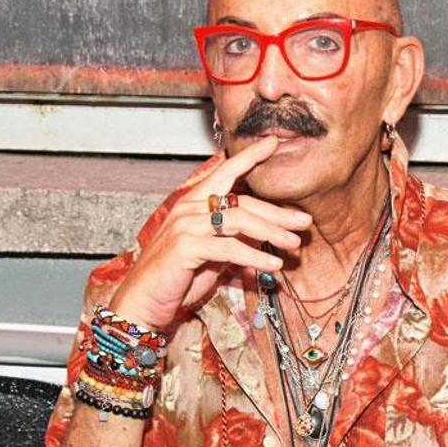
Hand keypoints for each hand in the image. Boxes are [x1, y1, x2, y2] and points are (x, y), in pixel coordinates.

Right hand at [108, 136, 310, 329]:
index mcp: (195, 203)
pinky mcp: (184, 246)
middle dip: (278, 212)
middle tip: (304, 221)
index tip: (273, 144)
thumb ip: (235, 239)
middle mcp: (189, 208)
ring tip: (294, 244)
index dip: (250, 158)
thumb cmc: (178, 279)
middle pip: (243, 202)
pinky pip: (229, 248)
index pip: (227, 173)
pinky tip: (273, 265)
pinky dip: (255, 256)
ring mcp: (185, 225)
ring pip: (240, 220)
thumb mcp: (213, 255)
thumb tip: (265, 233)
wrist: (143, 303)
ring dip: (272, 232)